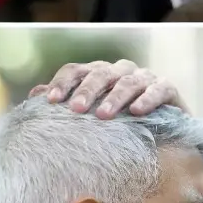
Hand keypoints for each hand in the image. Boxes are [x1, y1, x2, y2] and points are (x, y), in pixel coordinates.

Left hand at [33, 59, 183, 118]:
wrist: (165, 132)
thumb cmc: (121, 121)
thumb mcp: (92, 113)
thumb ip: (66, 102)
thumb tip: (35, 96)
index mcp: (99, 74)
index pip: (77, 70)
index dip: (63, 82)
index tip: (51, 101)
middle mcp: (121, 72)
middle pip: (101, 73)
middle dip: (87, 90)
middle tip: (76, 108)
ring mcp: (146, 78)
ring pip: (129, 80)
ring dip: (115, 97)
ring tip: (103, 115)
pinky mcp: (168, 88)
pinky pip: (159, 89)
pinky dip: (147, 98)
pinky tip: (137, 111)